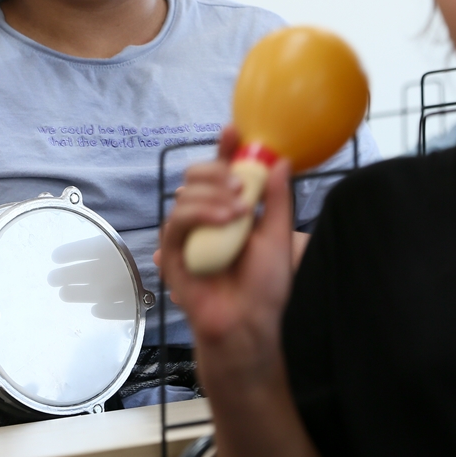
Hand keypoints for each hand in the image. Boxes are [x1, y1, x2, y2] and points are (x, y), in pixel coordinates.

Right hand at [157, 127, 293, 382]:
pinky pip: (176, 223)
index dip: (225, 149)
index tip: (234, 132)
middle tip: (242, 184)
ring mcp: (189, 236)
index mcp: (230, 209)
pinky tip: (224, 220)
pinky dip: (199, 214)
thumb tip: (281, 160)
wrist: (251, 324)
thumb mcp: (279, 234)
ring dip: (212, 195)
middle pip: (197, 176)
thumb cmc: (266, 286)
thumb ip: (276, 198)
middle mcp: (207, 218)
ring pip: (185, 195)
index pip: (223, 170)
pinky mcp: (174, 255)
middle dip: (217, 171)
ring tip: (239, 211)